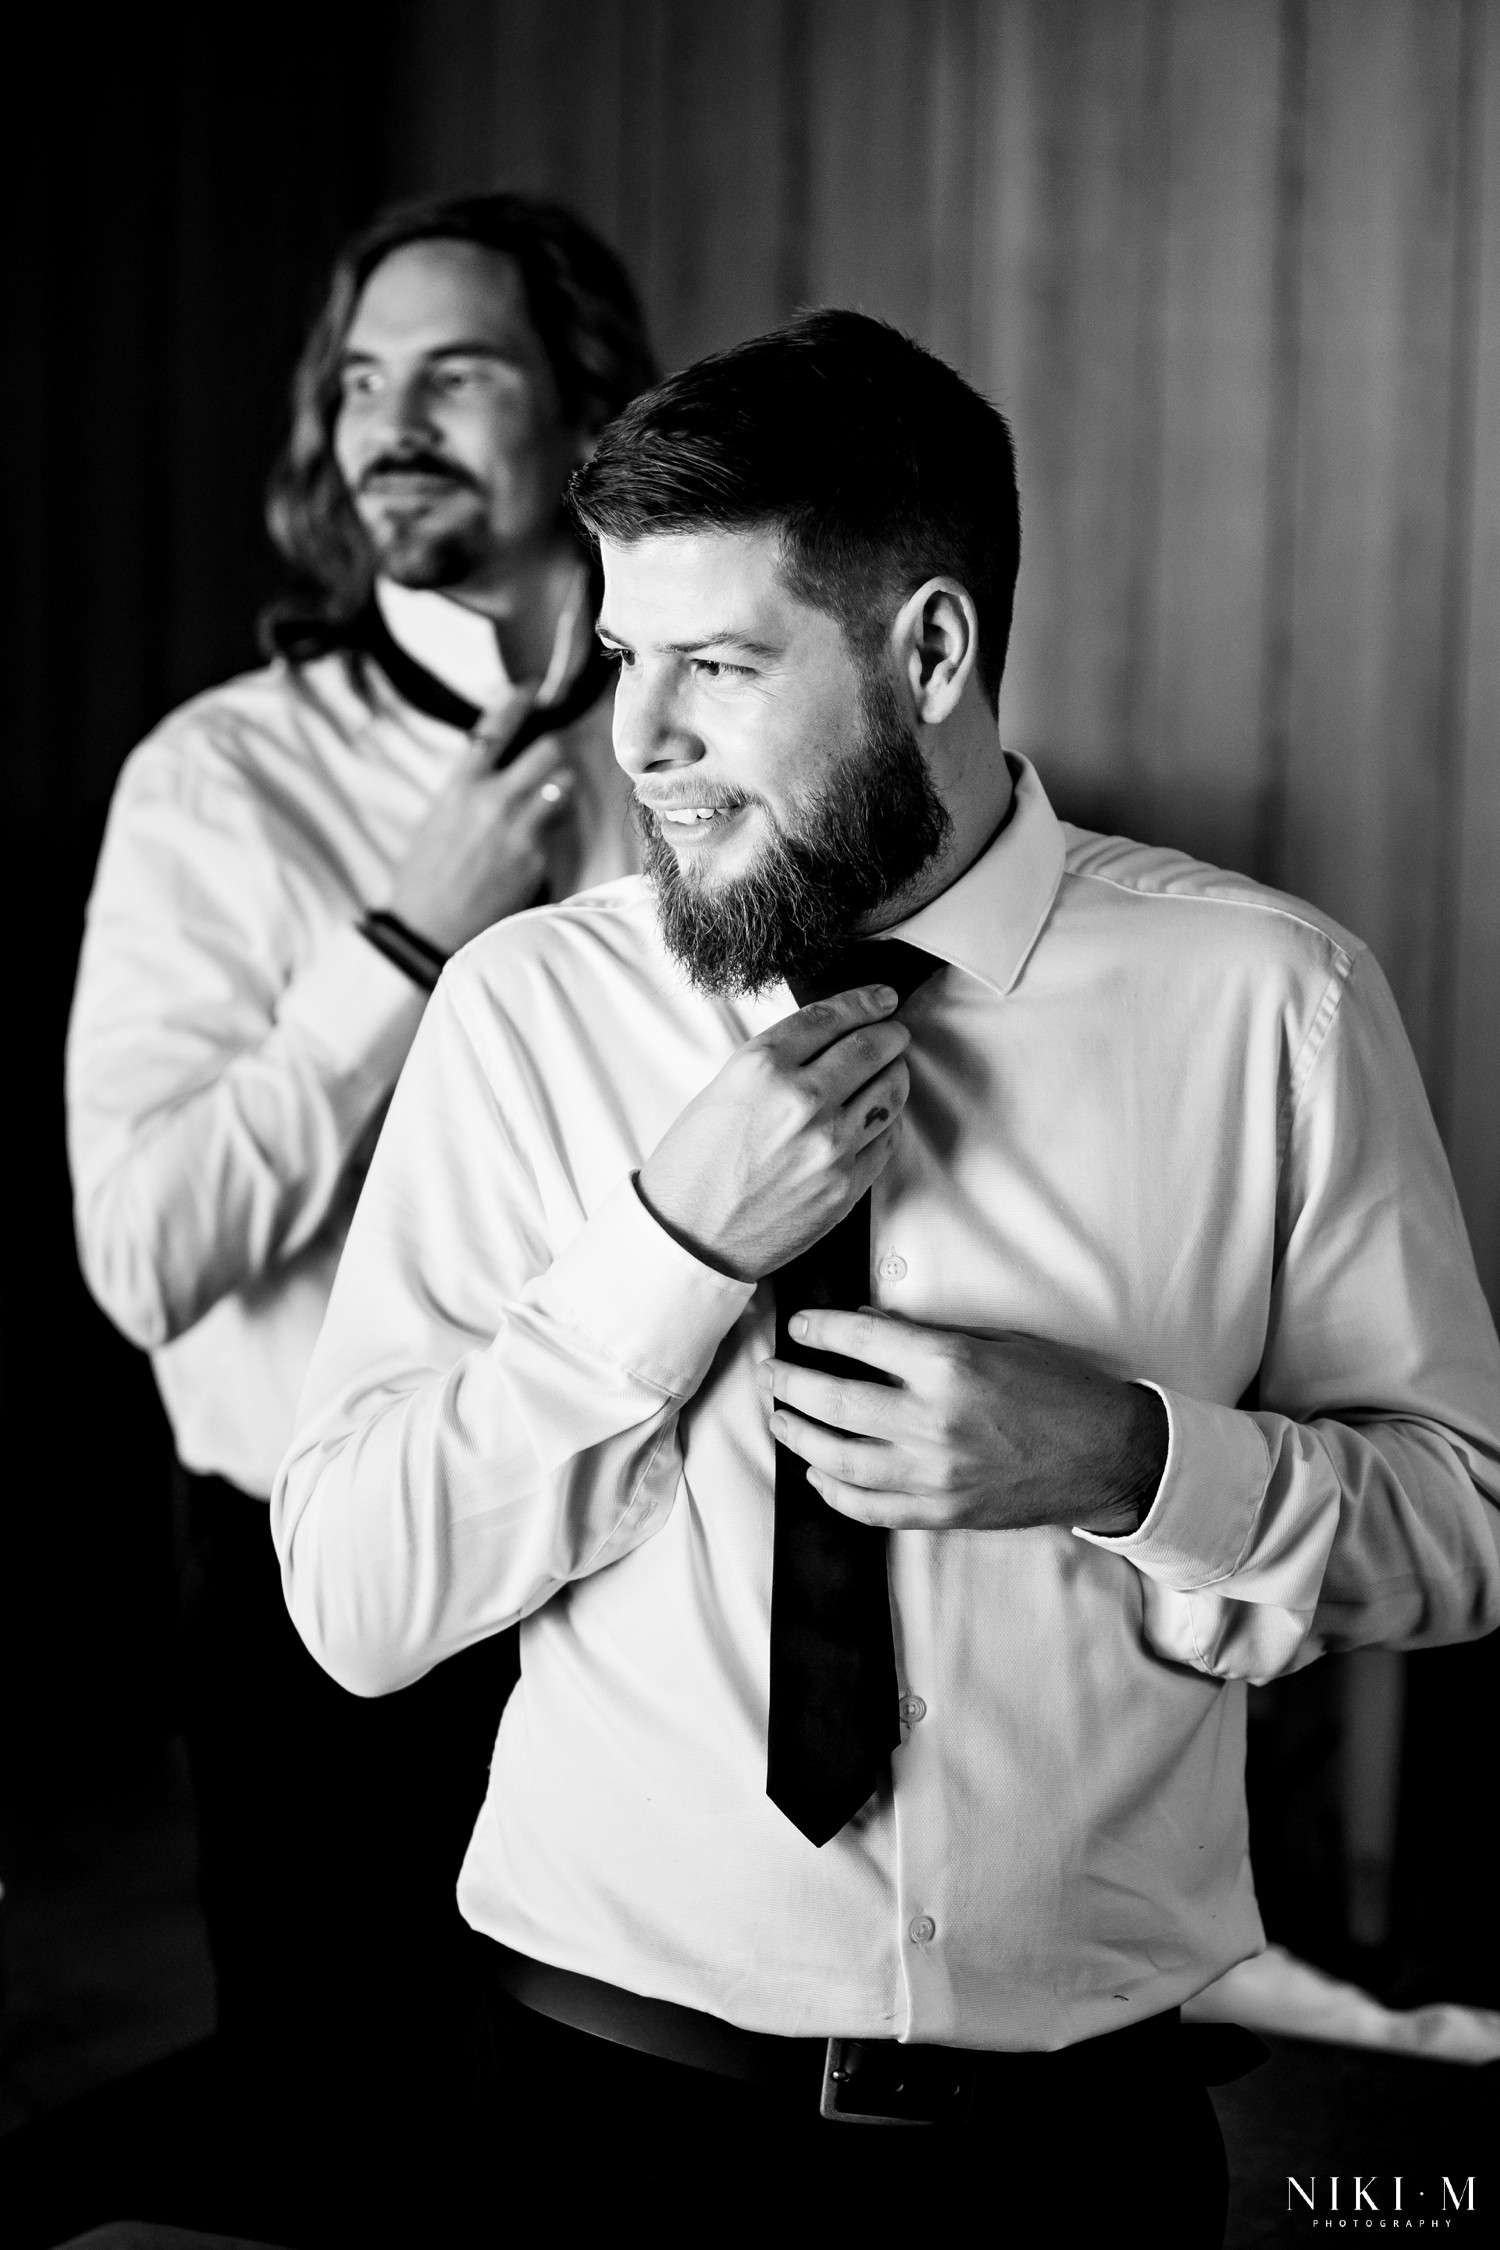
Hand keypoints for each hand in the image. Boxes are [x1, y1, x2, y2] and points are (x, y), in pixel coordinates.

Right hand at [387, 698, 575, 955]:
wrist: (428, 928)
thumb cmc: (426, 873)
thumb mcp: (438, 817)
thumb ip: (471, 788)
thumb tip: (500, 767)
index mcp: (460, 786)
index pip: (494, 727)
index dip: (517, 701)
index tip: (531, 688)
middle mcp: (492, 800)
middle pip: (548, 750)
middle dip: (554, 749)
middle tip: (551, 755)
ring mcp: (519, 829)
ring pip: (563, 786)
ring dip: (560, 788)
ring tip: (547, 800)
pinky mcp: (537, 858)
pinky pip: (558, 830)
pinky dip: (552, 831)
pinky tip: (533, 847)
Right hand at [637, 986, 911, 1281]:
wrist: (689, 1237)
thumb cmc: (694, 1166)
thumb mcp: (722, 1091)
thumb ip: (775, 1064)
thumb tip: (826, 1044)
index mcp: (762, 1068)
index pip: (830, 1017)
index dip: (864, 1001)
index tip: (882, 997)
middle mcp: (801, 1100)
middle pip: (871, 1048)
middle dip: (890, 1033)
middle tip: (894, 1032)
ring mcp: (829, 1145)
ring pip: (890, 1092)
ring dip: (896, 1074)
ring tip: (892, 1071)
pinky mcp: (846, 1184)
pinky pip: (886, 1139)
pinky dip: (887, 1121)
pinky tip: (878, 1116)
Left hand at [759, 1309, 1167, 1534]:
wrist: (1110, 1455)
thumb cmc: (1060, 1390)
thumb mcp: (998, 1342)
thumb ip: (929, 1337)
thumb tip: (866, 1326)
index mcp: (950, 1365)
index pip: (860, 1339)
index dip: (818, 1329)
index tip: (797, 1326)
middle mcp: (934, 1420)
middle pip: (834, 1399)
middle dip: (790, 1384)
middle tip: (771, 1373)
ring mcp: (935, 1473)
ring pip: (839, 1459)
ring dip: (800, 1437)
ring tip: (780, 1420)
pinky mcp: (942, 1512)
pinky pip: (870, 1508)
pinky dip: (834, 1492)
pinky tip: (818, 1474)